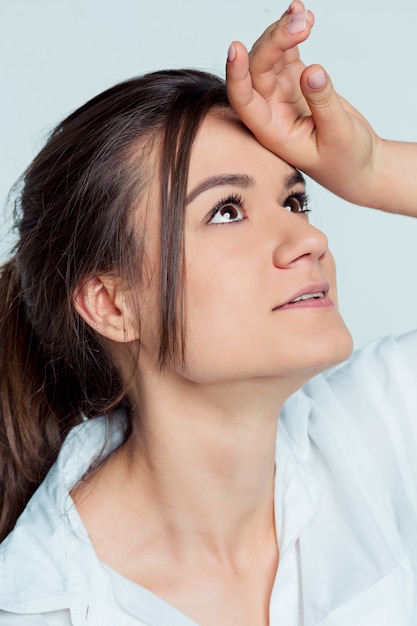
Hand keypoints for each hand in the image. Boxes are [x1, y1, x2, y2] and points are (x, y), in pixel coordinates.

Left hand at [226, 2, 379, 207]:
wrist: (360, 165)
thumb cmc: (346, 161)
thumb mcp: (338, 135)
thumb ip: (323, 103)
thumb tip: (311, 71)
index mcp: (270, 131)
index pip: (244, 101)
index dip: (236, 76)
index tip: (236, 48)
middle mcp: (270, 110)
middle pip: (258, 70)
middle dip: (275, 42)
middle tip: (302, 24)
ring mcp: (281, 93)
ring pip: (271, 55)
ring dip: (284, 32)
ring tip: (306, 17)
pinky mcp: (297, 81)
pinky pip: (287, 51)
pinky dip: (291, 31)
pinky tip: (298, 11)